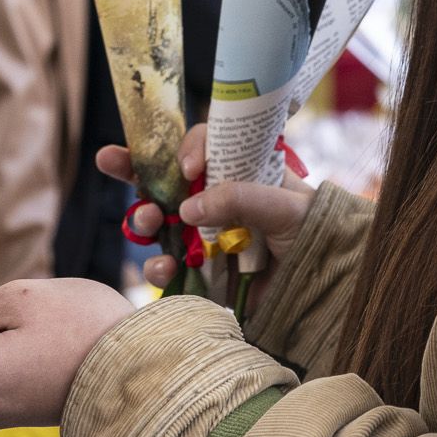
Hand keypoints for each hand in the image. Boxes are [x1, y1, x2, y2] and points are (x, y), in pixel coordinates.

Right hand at [98, 123, 314, 295]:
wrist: (325, 290)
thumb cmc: (315, 234)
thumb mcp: (288, 207)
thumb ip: (243, 198)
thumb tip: (189, 207)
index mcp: (240, 171)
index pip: (204, 146)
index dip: (188, 148)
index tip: (187, 167)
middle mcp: (216, 199)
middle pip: (166, 178)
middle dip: (135, 170)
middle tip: (111, 162)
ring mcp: (205, 236)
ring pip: (160, 222)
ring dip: (144, 219)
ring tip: (147, 224)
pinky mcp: (200, 272)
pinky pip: (168, 266)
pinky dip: (158, 268)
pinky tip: (164, 269)